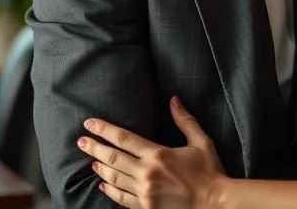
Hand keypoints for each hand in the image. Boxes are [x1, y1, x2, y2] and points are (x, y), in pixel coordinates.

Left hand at [78, 97, 224, 208]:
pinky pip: (121, 199)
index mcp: (159, 154)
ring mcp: (145, 193)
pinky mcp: (146, 208)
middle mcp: (147, 174)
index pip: (123, 138)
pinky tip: (103, 185)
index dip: (104, 130)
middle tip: (81, 141)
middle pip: (113, 158)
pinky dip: (110, 191)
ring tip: (92, 160)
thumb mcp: (201, 142)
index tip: (89, 124)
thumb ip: (185, 120)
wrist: (215, 203)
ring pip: (114, 179)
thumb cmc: (210, 171)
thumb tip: (174, 99)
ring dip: (100, 168)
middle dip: (94, 148)